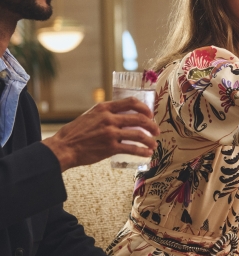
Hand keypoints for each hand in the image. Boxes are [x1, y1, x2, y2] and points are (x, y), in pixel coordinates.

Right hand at [43, 98, 159, 171]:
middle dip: (152, 125)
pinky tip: (146, 154)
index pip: (131, 102)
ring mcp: (110, 133)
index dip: (144, 108)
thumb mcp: (90, 116)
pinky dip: (142, 151)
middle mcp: (109, 118)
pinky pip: (132, 149)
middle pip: (139, 118)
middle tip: (156, 131)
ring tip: (154, 145)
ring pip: (138, 135)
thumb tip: (122, 116)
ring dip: (150, 140)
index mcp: (104, 107)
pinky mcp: (110, 147)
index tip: (150, 115)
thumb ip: (106, 114)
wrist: (64, 147)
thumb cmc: (76, 133)